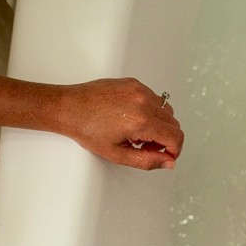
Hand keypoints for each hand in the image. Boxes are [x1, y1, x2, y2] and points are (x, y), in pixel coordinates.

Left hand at [55, 78, 183, 169]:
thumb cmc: (87, 129)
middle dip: (166, 139)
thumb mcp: (118, 154)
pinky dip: (150, 110)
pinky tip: (132, 118)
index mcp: (141, 121)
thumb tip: (168, 162)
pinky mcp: (133, 83)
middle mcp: (144, 102)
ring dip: (160, 124)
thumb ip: (148, 161)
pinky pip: (154, 98)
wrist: (69, 108)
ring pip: (167, 110)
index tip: (167, 155)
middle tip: (146, 146)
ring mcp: (139, 89)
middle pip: (174, 124)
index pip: (176, 137)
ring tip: (139, 132)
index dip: (175, 150)